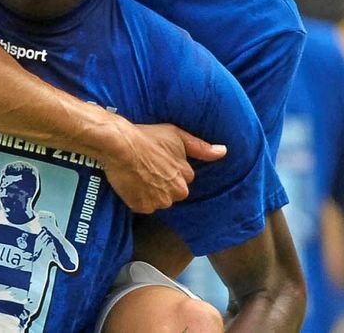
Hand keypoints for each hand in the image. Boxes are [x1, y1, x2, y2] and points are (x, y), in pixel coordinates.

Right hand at [102, 121, 225, 213]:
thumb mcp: (177, 136)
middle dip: (163, 184)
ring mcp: (158, 202)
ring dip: (150, 192)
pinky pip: (142, 206)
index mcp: (186, 177)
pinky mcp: (141, 207)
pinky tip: (132, 183)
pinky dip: (137, 198)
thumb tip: (223, 152)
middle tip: (148, 169)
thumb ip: (201, 148)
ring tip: (139, 175)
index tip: (159, 161)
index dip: (170, 170)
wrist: (120, 144)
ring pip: (158, 201)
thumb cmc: (148, 137)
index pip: (182, 179)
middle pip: (172, 193)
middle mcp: (175, 193)